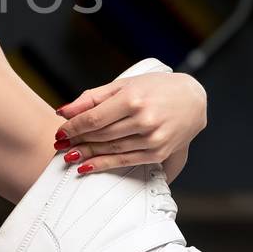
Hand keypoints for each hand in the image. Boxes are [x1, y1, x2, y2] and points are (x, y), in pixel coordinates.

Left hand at [52, 71, 206, 171]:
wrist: (193, 100)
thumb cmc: (156, 88)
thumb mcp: (124, 85)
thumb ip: (92, 98)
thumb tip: (63, 111)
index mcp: (133, 99)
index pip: (94, 118)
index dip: (73, 127)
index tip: (60, 132)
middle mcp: (144, 119)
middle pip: (101, 135)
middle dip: (77, 140)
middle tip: (60, 145)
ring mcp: (153, 138)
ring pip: (111, 149)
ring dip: (87, 154)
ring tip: (69, 156)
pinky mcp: (159, 152)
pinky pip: (126, 161)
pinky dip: (104, 164)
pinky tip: (87, 166)